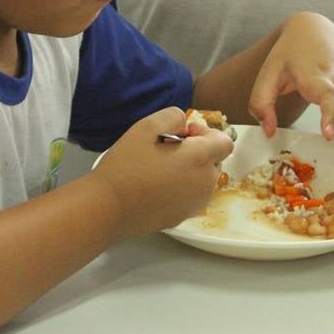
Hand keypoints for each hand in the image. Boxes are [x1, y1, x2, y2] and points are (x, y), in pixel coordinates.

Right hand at [91, 107, 233, 239]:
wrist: (108, 209)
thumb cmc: (126, 166)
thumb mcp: (146, 126)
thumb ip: (173, 116)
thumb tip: (185, 125)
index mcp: (200, 159)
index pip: (225, 142)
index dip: (206, 133)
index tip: (182, 135)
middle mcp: (205, 183)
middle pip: (214, 161)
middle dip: (197, 151)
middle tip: (166, 150)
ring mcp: (196, 203)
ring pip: (203, 179)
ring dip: (189, 170)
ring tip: (159, 169)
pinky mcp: (184, 217)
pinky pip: (191, 196)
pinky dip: (181, 188)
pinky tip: (155, 187)